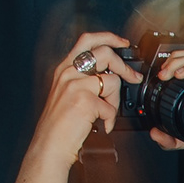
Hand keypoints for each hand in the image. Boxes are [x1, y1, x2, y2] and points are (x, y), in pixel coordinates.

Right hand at [11, 32, 131, 182]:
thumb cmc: (59, 125)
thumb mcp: (67, 94)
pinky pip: (110, 107)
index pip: (87, 40)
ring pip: (112, 81)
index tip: (123, 43)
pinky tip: (101, 126)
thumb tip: (109, 75)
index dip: (109, 37)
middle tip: (132, 77)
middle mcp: (68, 73)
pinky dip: (110, 120)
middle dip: (124, 66)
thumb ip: (84, 80)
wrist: (50, 145)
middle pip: (105, 53)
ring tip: (105, 114)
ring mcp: (75, 85)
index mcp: (65, 68)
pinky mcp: (84, 101)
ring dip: (115, 101)